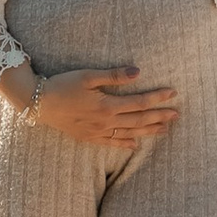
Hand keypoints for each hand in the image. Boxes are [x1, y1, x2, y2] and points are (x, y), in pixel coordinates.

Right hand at [0, 59, 181, 145]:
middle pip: (139, 120)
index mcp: (107, 105)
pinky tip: (135, 145)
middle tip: (177, 115)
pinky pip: (111, 143)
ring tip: (165, 130)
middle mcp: (105, 122)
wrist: (38, 103)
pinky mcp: (88, 137)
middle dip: (159, 117)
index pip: (140, 102)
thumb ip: (113, 75)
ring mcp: (97, 132)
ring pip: (129, 133)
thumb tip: (138, 72)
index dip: (158, 98)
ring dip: (148, 131)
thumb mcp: (88, 76)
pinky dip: (125, 144)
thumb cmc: (63, 85)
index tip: (173, 93)